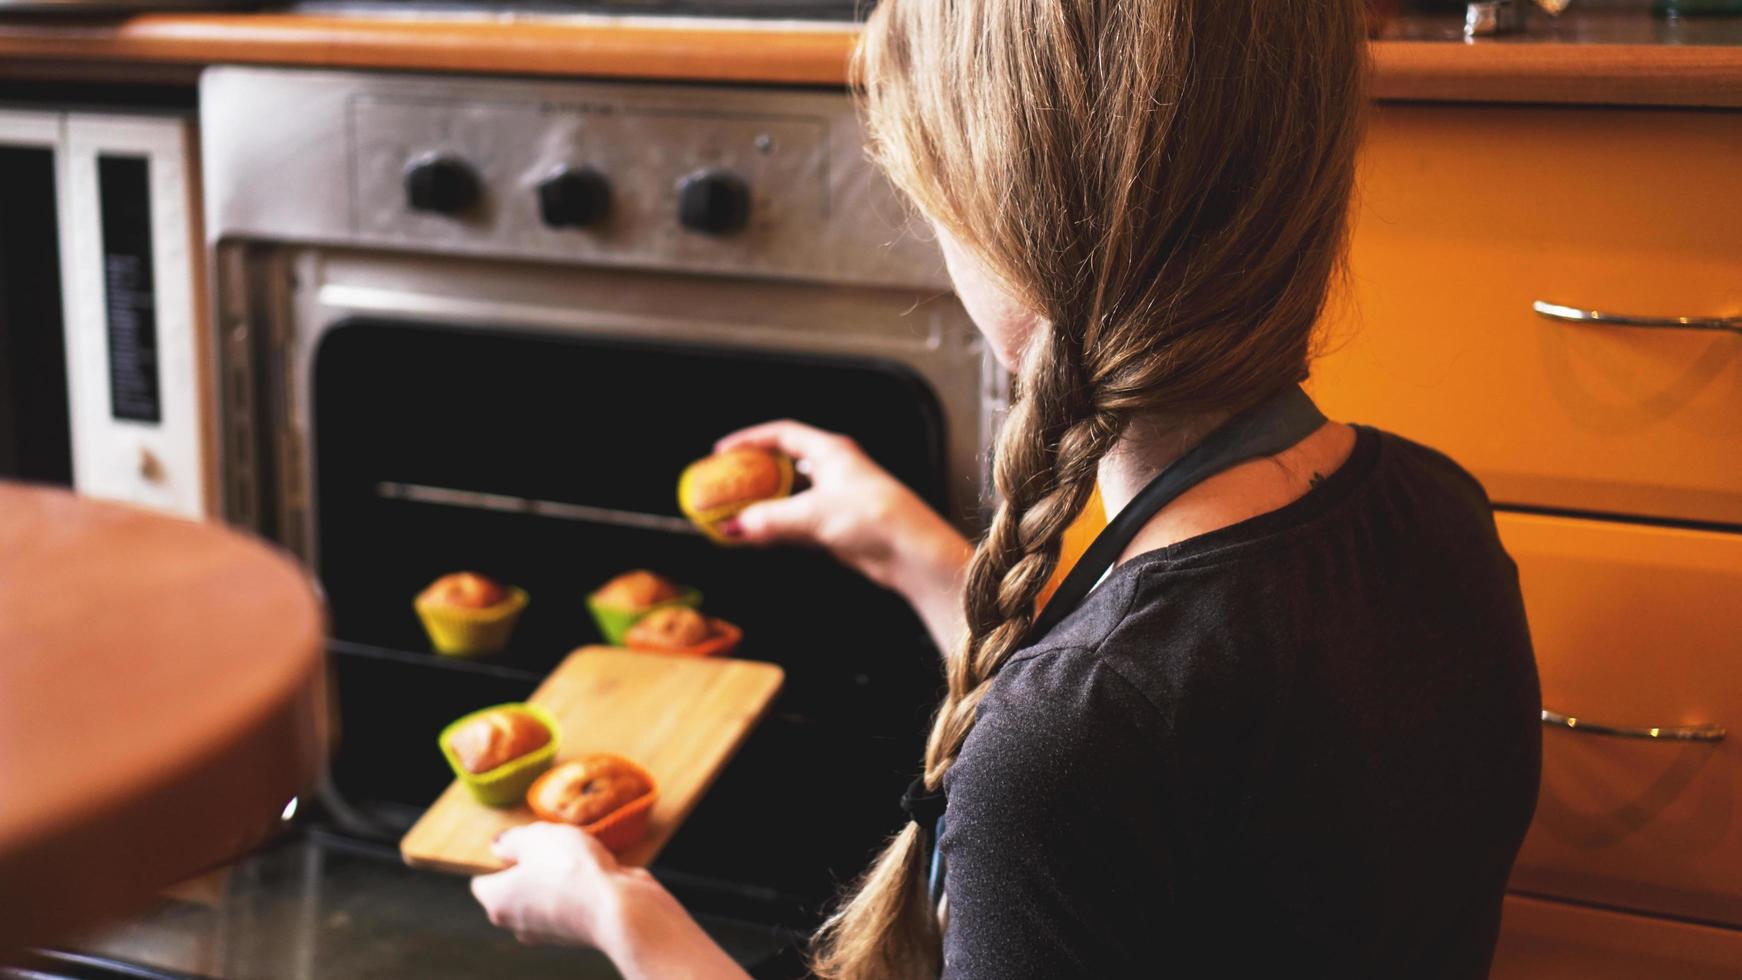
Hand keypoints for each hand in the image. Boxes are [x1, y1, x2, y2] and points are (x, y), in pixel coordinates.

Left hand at [470, 822, 629, 947]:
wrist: (617, 907)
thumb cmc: (570, 870)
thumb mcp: (535, 837)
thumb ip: (511, 840)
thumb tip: (500, 845)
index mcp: (496, 901)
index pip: (482, 879)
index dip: (498, 858)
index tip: (520, 843)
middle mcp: (516, 923)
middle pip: (514, 888)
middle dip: (531, 865)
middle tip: (551, 844)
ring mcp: (547, 931)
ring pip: (544, 894)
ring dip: (558, 874)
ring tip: (578, 855)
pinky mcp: (575, 932)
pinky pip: (570, 902)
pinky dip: (579, 888)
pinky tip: (596, 872)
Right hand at [716, 421, 971, 650]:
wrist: (913, 553)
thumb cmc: (876, 518)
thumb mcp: (813, 515)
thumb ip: (770, 520)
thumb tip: (735, 526)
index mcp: (831, 451)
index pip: (782, 434)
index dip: (750, 440)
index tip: (723, 453)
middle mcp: (834, 470)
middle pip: (784, 466)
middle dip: (753, 477)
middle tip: (726, 488)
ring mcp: (837, 499)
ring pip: (790, 498)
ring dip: (764, 507)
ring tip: (736, 517)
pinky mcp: (840, 526)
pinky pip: (798, 523)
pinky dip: (777, 528)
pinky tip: (760, 537)